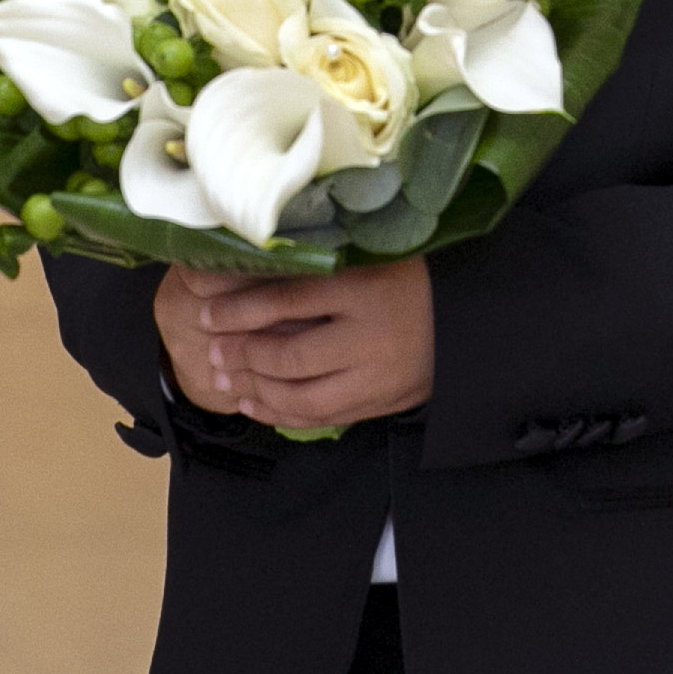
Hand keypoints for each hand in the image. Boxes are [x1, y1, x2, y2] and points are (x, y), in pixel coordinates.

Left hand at [155, 260, 434, 430]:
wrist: (466, 317)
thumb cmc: (407, 276)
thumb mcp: (367, 255)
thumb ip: (317, 262)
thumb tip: (244, 262)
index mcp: (365, 287)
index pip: (289, 300)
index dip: (240, 311)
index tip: (207, 314)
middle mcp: (373, 336)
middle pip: (292, 355)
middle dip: (243, 356)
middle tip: (211, 352)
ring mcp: (379, 376)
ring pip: (304, 396)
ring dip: (256, 390)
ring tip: (223, 378)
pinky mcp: (382, 403)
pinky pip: (323, 418)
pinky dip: (281, 414)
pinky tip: (253, 403)